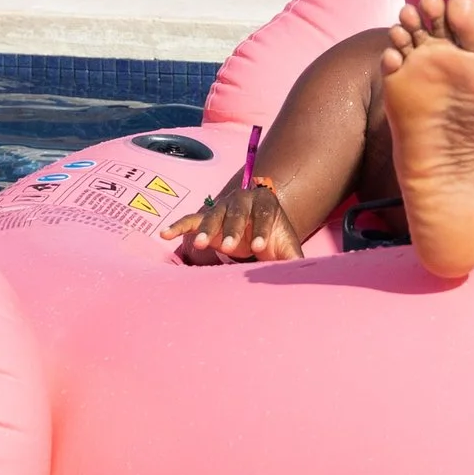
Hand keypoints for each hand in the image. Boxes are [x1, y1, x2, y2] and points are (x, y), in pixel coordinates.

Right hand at [172, 172, 303, 264]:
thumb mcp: (286, 247)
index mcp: (266, 202)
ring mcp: (221, 207)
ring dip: (207, 230)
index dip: (263, 230)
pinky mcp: (205, 217)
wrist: (258, 225)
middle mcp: (242, 200)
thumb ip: (294, 258)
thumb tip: (308, 274)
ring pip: (213, 215)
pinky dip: (178, 226)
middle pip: (238, 213)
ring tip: (200, 245)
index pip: (265, 215)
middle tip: (231, 247)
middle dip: (234, 229)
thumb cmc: (274, 237)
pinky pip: (190, 219)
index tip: (260, 248)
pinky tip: (165, 235)